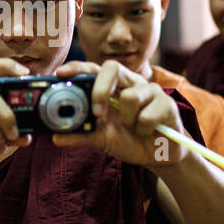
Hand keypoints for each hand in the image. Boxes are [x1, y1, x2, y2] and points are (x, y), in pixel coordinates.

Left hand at [50, 60, 187, 167]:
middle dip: (101, 91)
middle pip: (112, 67)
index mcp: (113, 87)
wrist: (159, 156)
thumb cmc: (130, 140)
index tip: (61, 73)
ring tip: (133, 128)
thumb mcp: (102, 138)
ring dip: (127, 120)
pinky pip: (146, 116)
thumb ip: (81, 135)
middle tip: (98, 115)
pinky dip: (143, 130)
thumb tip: (56, 137)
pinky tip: (148, 132)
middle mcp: (131, 83)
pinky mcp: (167, 104)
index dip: (78, 67)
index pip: (94, 69)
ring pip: (130, 97)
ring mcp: (150, 91)